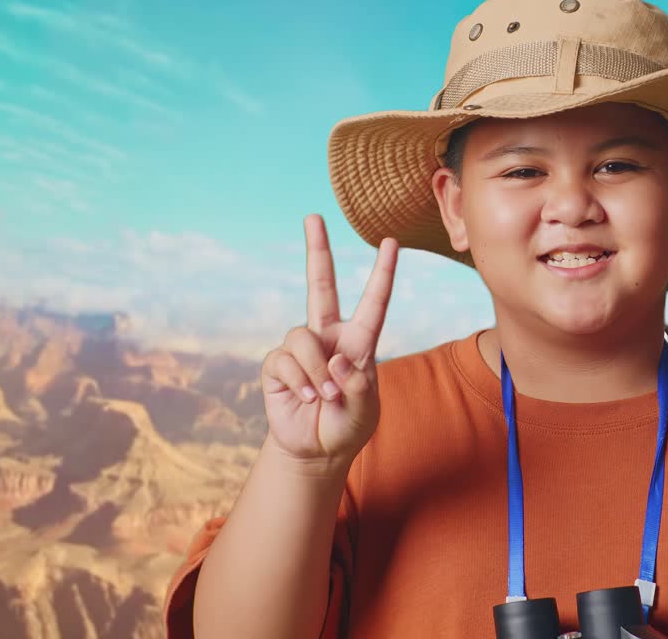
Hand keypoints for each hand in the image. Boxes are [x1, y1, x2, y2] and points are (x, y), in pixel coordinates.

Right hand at [260, 214, 397, 462]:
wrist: (317, 450)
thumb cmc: (348, 425)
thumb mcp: (365, 409)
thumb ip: (357, 385)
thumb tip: (336, 360)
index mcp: (359, 341)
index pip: (374, 302)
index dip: (383, 272)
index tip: (391, 241)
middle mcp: (329, 337)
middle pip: (320, 285)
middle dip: (317, 250)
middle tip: (313, 216)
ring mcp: (301, 349)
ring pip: (300, 337)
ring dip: (314, 370)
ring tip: (324, 397)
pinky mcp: (277, 366)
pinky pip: (284, 360)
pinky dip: (298, 381)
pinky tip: (306, 399)